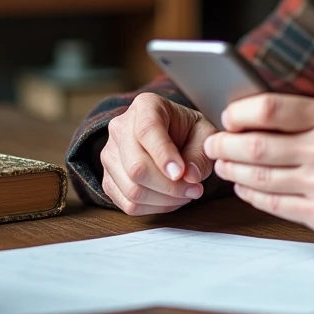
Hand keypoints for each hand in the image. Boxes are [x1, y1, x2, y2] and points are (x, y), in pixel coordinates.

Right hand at [101, 93, 218, 215]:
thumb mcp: (204, 134)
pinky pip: (128, 204)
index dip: (163, 155)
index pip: (147, 130)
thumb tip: (190, 177)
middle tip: (195, 189)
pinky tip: (171, 200)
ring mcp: (110, 154)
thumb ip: (200, 154)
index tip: (181, 173)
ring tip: (186, 193)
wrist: (172, 137)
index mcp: (145, 106)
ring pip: (132, 189)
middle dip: (169, 186)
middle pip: (136, 167)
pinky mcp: (108, 179)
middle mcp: (120, 127)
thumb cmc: (188, 132)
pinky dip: (154, 208)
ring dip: (165, 200)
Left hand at [203, 93, 313, 248]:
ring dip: (233, 170)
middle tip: (213, 144)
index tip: (228, 117)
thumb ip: (304, 118)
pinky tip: (245, 186)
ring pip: (260, 176)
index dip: (239, 113)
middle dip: (225, 145)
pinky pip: (272, 203)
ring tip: (224, 165)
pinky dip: (251, 193)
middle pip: (256, 144)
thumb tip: (250, 115)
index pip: (270, 108)